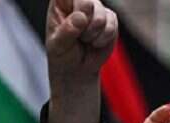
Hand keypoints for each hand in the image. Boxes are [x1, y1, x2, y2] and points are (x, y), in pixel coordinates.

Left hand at [45, 0, 116, 122]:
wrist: (77, 69)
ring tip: (85, 41)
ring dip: (93, 34)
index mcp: (61, 3)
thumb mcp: (57, 46)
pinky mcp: (110, 18)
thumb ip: (67, 30)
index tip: (77, 19)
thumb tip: (81, 17)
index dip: (76, 6)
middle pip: (88, 1)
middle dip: (85, 24)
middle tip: (78, 36)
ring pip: (101, 15)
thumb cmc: (62, 55)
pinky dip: (103, 39)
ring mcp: (96, 8)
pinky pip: (112, 25)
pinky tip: (95, 42)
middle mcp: (79, 1)